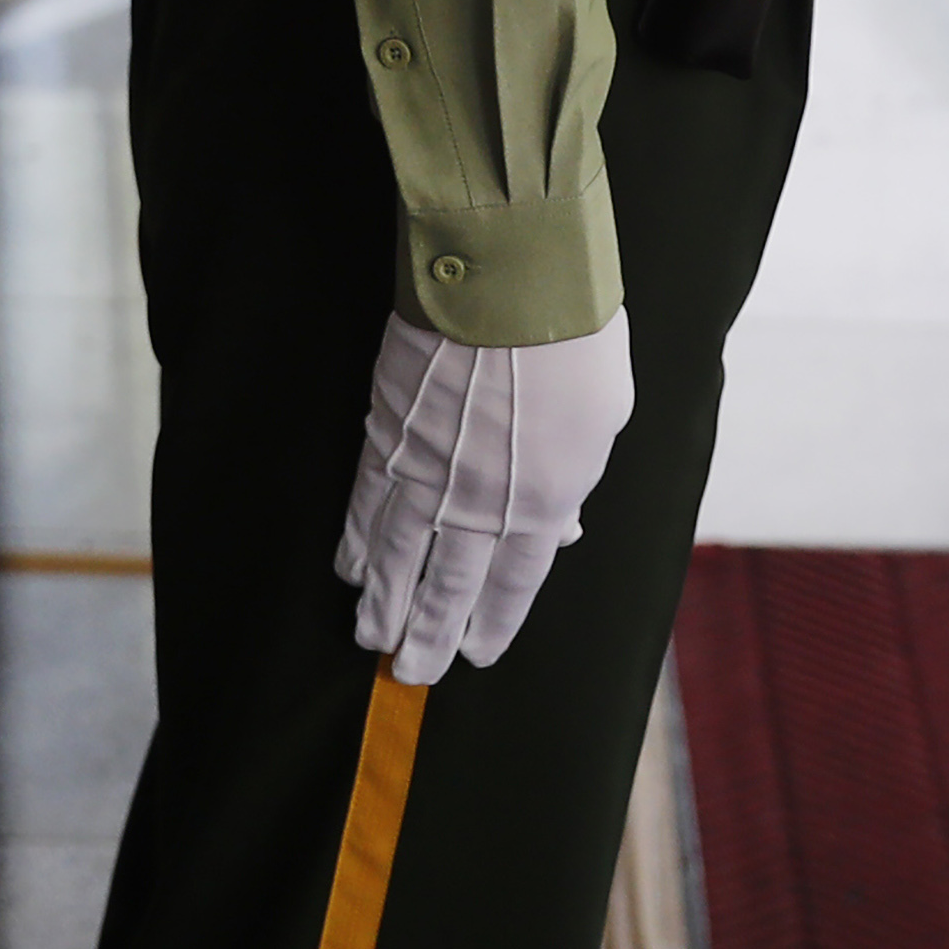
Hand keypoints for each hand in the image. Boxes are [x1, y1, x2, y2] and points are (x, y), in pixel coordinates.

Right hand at [331, 307, 634, 684]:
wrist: (512, 276)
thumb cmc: (575, 341)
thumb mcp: (602, 420)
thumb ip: (576, 481)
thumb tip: (562, 527)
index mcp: (543, 504)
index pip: (513, 584)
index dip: (492, 622)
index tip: (476, 653)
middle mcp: (480, 501)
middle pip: (448, 584)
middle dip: (430, 633)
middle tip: (412, 672)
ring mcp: (426, 469)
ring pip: (397, 553)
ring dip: (383, 601)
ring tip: (372, 635)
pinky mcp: (386, 432)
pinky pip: (365, 502)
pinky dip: (355, 540)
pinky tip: (347, 568)